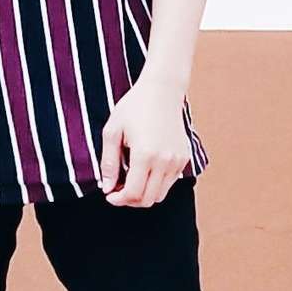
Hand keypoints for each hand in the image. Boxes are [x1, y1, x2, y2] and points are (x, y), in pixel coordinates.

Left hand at [98, 76, 191, 207]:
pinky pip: (170, 182)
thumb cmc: (134, 107)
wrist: (162, 90)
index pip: (133, 194)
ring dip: (144, 193)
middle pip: (147, 200)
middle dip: (130, 200)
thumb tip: (107, 188)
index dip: (118, 200)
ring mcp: (177, 160)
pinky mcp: (184, 157)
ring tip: (131, 179)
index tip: (109, 195)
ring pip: (160, 195)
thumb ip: (108, 163)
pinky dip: (156, 183)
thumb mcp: (112, 131)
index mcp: (145, 154)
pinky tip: (145, 169)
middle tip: (118, 189)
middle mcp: (165, 161)